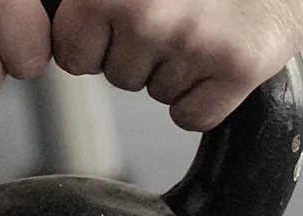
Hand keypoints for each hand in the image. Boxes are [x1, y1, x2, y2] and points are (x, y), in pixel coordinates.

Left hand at [52, 0, 302, 130]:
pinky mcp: (238, 67)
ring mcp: (192, 43)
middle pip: (118, 76)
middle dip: (143, 53)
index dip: (97, 43)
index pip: (72, 51)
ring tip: (209, 22)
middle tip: (182, 10)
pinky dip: (207, 97)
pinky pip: (193, 116)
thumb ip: (98, 0)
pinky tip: (224, 53)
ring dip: (178, 70)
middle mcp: (146, 13)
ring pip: (158, 94)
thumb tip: (65, 36)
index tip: (123, 21)